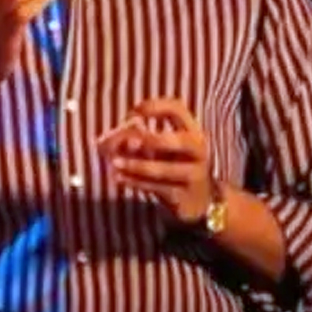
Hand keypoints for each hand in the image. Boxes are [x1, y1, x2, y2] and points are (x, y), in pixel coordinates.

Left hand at [103, 98, 215, 223]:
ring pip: (164, 169)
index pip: (178, 110)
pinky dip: (134, 181)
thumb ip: (140, 140)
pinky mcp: (182, 196)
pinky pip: (156, 187)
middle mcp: (197, 151)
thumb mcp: (160, 150)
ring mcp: (193, 175)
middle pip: (179, 141)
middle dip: (152, 140)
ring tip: (114, 162)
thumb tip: (120, 139)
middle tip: (130, 142)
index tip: (133, 113)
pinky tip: (118, 177)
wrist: (195, 204)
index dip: (154, 107)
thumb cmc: (173, 167)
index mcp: (192, 132)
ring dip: (136, 165)